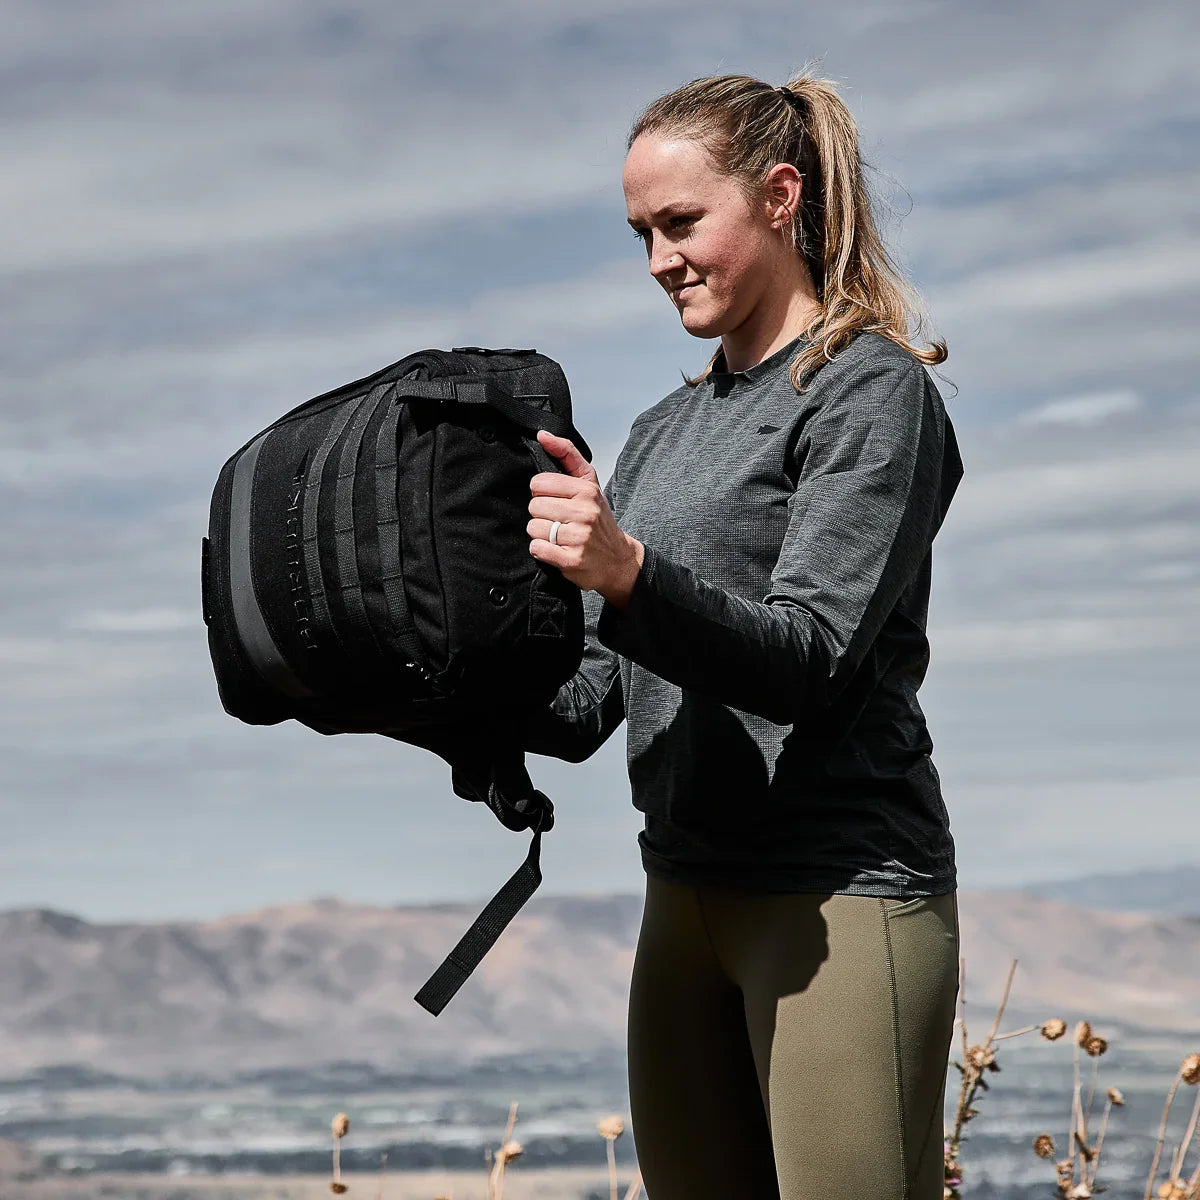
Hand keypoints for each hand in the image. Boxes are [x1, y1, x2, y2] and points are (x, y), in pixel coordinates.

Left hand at [528, 430, 644, 610]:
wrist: (618, 559)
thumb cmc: (599, 520)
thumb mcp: (589, 483)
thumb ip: (567, 455)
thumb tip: (542, 435)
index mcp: (586, 490)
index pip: (539, 483)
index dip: (542, 493)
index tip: (556, 501)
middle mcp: (585, 512)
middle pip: (534, 506)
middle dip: (542, 515)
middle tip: (558, 521)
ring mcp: (579, 537)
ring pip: (533, 528)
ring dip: (541, 534)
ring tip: (558, 536)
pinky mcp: (572, 560)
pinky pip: (537, 549)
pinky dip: (542, 551)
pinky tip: (556, 550)